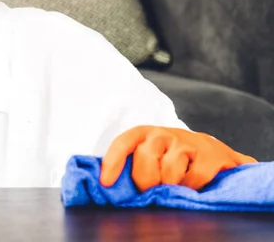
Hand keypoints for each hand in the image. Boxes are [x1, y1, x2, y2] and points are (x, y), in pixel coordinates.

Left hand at [100, 125, 256, 190]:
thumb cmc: (174, 159)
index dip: (112, 161)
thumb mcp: (152, 157)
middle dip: (145, 181)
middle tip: (153, 188)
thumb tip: (110, 186)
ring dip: (170, 185)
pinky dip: (190, 188)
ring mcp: (187, 141)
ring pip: (169, 171)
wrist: (215, 154)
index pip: (123, 142)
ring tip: (176, 184)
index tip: (106, 182)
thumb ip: (134, 166)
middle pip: (146, 158)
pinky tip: (193, 185)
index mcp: (144, 134)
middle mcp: (164, 133)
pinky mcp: (210, 154)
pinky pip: (193, 178)